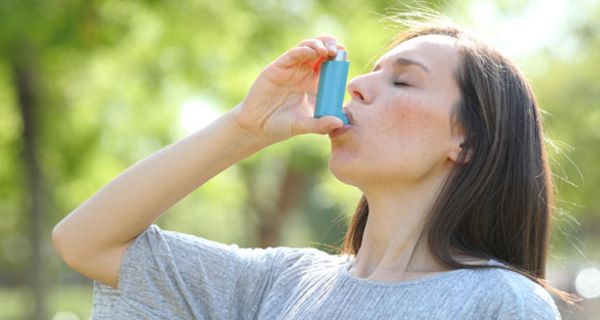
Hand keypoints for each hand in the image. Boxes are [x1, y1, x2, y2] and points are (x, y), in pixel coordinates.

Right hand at [231, 36, 345, 143]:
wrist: (257, 128)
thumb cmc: (281, 126)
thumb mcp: (305, 125)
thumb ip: (321, 124)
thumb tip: (340, 123)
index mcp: (312, 83)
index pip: (328, 65)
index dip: (337, 58)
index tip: (344, 56)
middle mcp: (302, 73)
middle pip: (319, 51)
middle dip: (330, 46)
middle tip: (338, 50)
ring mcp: (289, 69)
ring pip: (306, 48)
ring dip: (318, 45)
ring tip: (327, 51)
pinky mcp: (277, 69)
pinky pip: (292, 55)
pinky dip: (302, 50)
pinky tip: (311, 52)